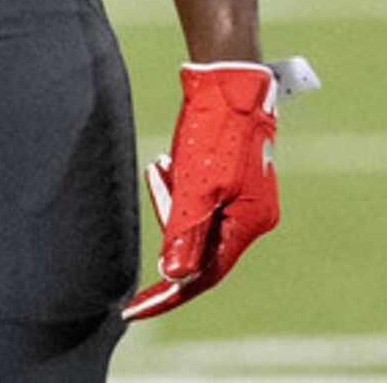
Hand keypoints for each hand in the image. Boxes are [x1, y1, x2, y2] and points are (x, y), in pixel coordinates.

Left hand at [121, 55, 316, 321]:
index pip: (205, 275)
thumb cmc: (216, 128)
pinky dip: (180, 188)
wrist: (229, 77)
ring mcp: (245, 198)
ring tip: (163, 166)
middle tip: (157, 181)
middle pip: (201, 247)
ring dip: (172, 201)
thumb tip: (176, 278)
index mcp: (250, 223)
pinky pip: (200, 200)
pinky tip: (168, 161)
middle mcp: (252, 216)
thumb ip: (187, 233)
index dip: (169, 294)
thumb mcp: (197, 184)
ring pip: (197, 220)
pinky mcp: (233, 180)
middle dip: (170, 225)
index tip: (134, 308)